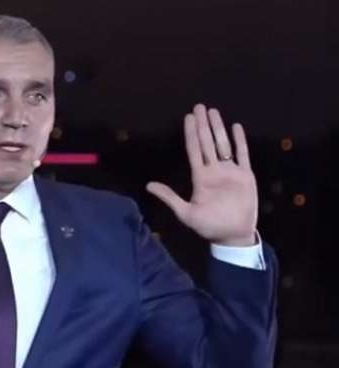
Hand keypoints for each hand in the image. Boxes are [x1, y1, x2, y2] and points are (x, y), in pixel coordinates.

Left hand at [146, 104, 257, 245]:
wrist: (233, 235)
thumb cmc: (209, 226)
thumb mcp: (185, 212)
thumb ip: (169, 197)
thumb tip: (149, 186)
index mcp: (200, 177)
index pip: (194, 150)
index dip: (190, 134)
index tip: (188, 118)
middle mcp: (214, 170)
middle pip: (207, 142)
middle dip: (202, 125)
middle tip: (198, 107)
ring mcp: (230, 171)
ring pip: (223, 144)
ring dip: (218, 128)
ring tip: (213, 111)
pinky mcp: (245, 175)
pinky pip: (242, 154)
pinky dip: (240, 141)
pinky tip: (236, 126)